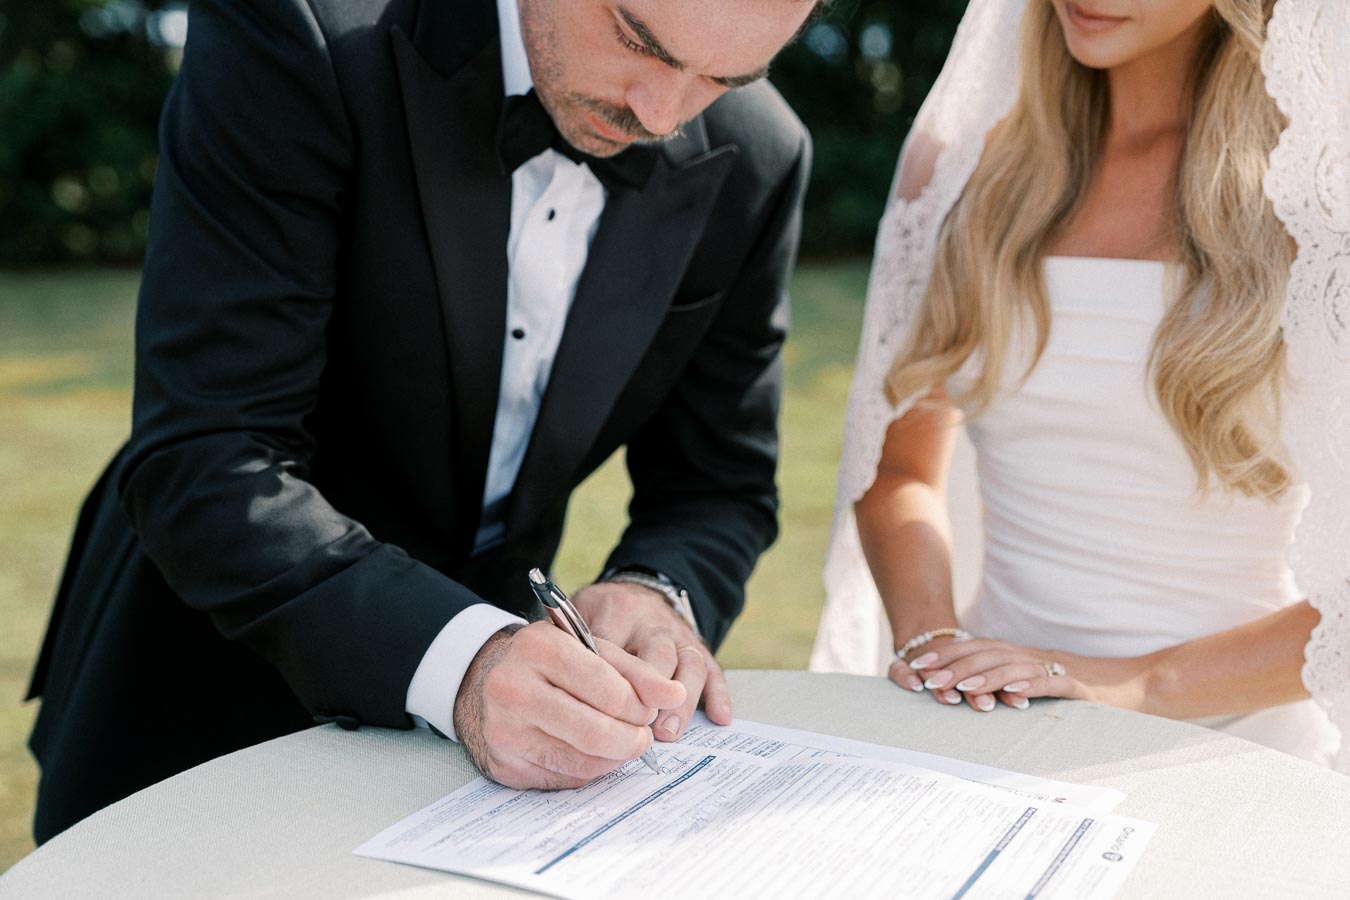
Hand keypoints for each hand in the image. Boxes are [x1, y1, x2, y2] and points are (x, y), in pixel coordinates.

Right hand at [452, 621, 685, 789]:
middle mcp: (513, 689)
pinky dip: (589, 768)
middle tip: (641, 735)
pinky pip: (565, 778)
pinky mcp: (504, 765)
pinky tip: (588, 751)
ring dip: (615, 756)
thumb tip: (676, 696)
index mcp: (538, 647)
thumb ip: (636, 671)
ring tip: (619, 740)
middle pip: (596, 732)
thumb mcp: (590, 650)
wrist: (485, 682)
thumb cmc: (549, 663)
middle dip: (633, 739)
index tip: (648, 708)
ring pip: (584, 761)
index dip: (640, 706)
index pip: (609, 691)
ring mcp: (504, 731)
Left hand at [570, 581, 730, 740]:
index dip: (613, 682)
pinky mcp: (699, 648)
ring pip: (690, 662)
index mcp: (617, 611)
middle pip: (659, 653)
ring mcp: (679, 635)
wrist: (636, 589)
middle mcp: (652, 623)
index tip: (604, 711)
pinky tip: (719, 717)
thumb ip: (573, 648)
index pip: (615, 647)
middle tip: (643, 726)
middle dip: (653, 691)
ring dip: (682, 700)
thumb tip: (567, 691)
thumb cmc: (600, 614)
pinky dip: (718, 695)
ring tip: (668, 732)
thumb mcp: (578, 617)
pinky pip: (714, 669)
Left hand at [895, 636, 1151, 712]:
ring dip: (982, 676)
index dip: (949, 655)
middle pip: (988, 654)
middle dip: (953, 665)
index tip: (920, 666)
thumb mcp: (1045, 685)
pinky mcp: (1080, 688)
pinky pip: (1052, 682)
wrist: (1142, 686)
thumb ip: (1016, 684)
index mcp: (1025, 657)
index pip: (980, 650)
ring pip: (1013, 667)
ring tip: (957, 688)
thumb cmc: (1092, 691)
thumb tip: (979, 695)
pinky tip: (1011, 691)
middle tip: (925, 678)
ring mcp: (1057, 669)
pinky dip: (1029, 685)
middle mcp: (1036, 657)